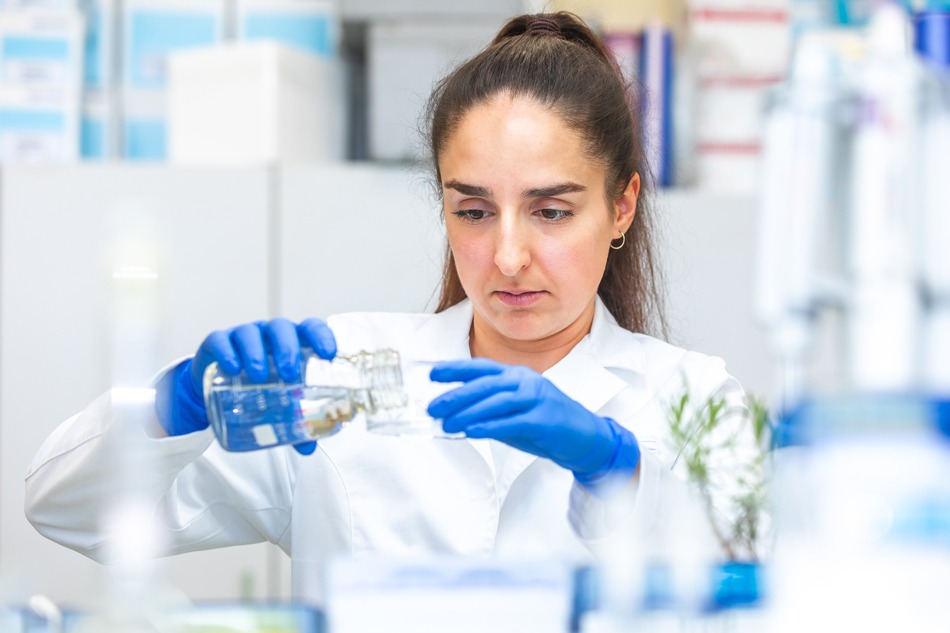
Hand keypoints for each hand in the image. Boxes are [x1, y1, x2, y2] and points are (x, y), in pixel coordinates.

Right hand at [155, 318, 336, 455]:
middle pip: (280, 329)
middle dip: (287, 348)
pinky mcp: (217, 343)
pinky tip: (231, 368)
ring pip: (250, 333)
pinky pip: (221, 341)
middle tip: (289, 373)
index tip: (329, 354)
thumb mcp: (278, 403)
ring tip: (259, 377)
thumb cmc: (258, 387)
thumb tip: (308, 447)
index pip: (310, 328)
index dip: (321, 336)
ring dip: (256, 353)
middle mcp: (268, 335)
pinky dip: (226, 353)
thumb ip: (294, 422)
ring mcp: (242, 336)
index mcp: (291, 343)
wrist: (218, 387)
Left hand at [427, 358, 639, 487]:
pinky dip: (490, 426)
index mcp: (516, 376)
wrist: (586, 438)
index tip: (432, 374)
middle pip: (485, 384)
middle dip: (456, 395)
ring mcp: (537, 399)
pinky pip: (513, 421)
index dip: (456, 369)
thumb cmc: (546, 425)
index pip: (481, 368)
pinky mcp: (545, 419)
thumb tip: (453, 417)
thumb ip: (488, 412)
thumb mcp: (513, 413)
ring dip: (468, 413)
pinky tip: (472, 431)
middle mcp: (526, 382)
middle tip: (432, 407)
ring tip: (447, 424)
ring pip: (496, 401)